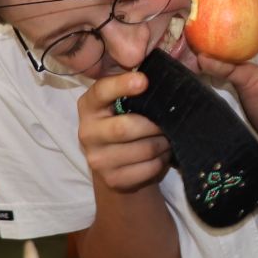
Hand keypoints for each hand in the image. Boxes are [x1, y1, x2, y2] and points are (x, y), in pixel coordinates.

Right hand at [76, 69, 172, 194]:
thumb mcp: (123, 103)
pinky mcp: (113, 179)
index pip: (101, 92)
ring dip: (163, 143)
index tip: (144, 81)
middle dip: (154, 125)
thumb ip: (135, 88)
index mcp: (89, 106)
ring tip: (168, 138)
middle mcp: (87, 132)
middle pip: (124, 128)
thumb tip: (164, 78)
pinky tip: (161, 155)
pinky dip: (161, 161)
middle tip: (170, 121)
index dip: (121, 85)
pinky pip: (148, 169)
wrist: (115, 164)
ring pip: (143, 150)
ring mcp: (97, 159)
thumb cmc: (125, 121)